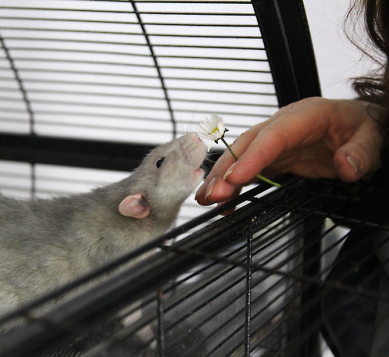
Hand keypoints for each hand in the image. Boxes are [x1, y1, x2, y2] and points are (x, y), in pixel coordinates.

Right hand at [196, 97, 385, 205]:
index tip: (235, 179)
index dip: (251, 158)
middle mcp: (282, 126)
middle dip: (226, 170)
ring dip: (222, 179)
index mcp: (304, 115)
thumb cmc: (361, 126)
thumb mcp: (372, 135)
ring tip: (206, 199)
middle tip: (213, 195)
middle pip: (247, 146)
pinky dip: (233, 185)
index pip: (272, 137)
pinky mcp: (273, 157)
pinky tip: (224, 201)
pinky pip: (248, 169)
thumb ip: (361, 152)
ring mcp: (274, 142)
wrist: (359, 125)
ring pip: (241, 157)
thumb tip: (347, 166)